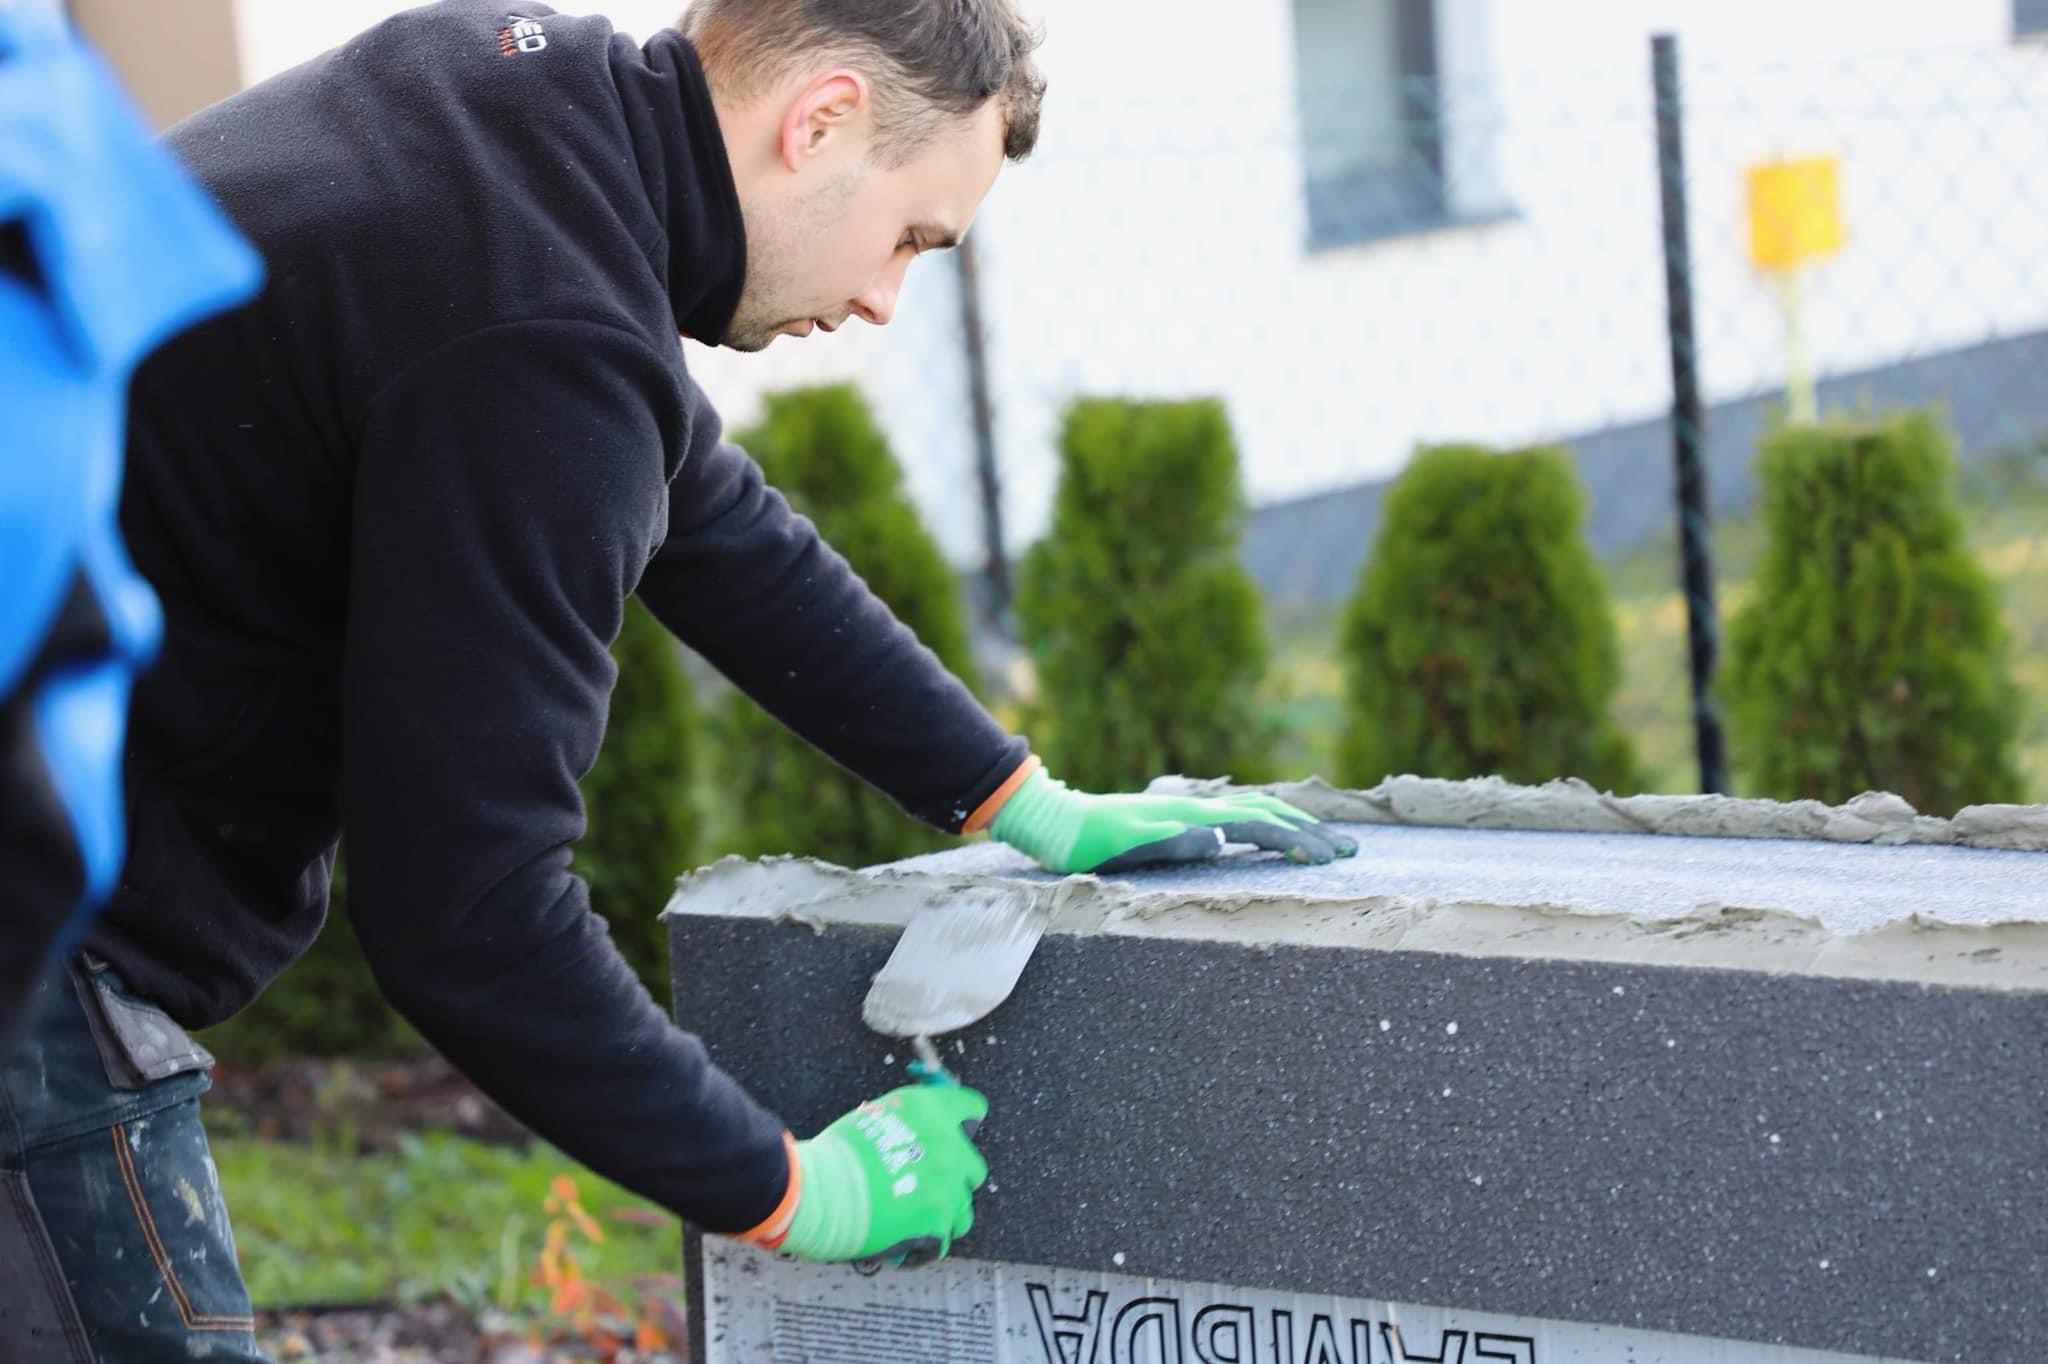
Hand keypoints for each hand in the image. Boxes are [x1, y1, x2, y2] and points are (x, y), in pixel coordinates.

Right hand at [761, 1084, 988, 1265]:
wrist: (818, 1191)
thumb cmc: (835, 1153)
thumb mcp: (875, 1116)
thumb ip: (908, 1121)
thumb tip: (916, 1130)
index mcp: (932, 1111)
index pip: (972, 1108)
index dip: (964, 1120)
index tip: (956, 1130)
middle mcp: (949, 1148)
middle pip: (974, 1167)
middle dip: (955, 1176)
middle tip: (928, 1183)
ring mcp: (947, 1189)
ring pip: (963, 1208)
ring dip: (943, 1212)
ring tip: (914, 1218)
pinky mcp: (937, 1225)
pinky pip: (943, 1240)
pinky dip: (926, 1243)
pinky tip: (905, 1240)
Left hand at [989, 767, 1359, 873]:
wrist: (1060, 823)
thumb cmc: (1090, 842)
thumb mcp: (1129, 844)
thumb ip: (1173, 841)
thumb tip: (1221, 837)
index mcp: (1193, 816)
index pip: (1259, 826)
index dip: (1298, 841)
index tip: (1332, 858)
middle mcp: (1198, 809)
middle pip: (1267, 814)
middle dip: (1311, 832)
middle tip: (1352, 849)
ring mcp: (1191, 812)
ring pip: (1255, 812)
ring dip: (1294, 825)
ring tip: (1326, 839)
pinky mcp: (1181, 819)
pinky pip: (1237, 817)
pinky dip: (1266, 823)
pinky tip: (1271, 832)